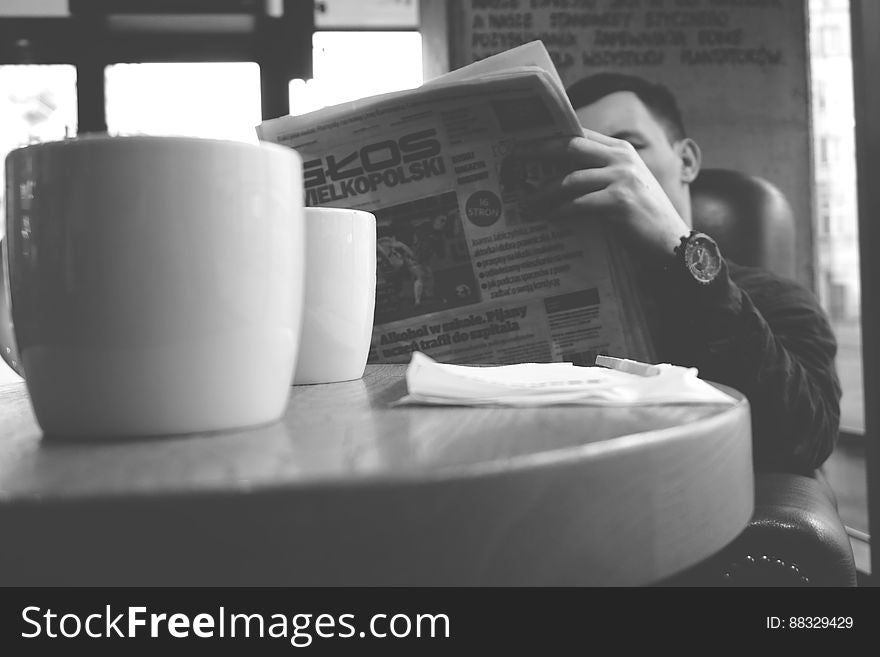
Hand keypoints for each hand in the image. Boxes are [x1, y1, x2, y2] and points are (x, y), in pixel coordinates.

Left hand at [522, 129, 689, 262]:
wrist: (671, 244)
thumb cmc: (641, 219)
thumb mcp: (621, 187)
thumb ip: (595, 175)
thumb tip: (553, 176)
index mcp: (621, 150)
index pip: (579, 134)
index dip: (549, 137)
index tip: (524, 143)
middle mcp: (622, 158)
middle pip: (570, 146)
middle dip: (537, 152)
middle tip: (512, 162)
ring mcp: (622, 178)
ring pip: (569, 179)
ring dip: (543, 193)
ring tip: (527, 205)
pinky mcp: (620, 201)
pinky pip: (578, 205)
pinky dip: (559, 212)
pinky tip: (549, 219)